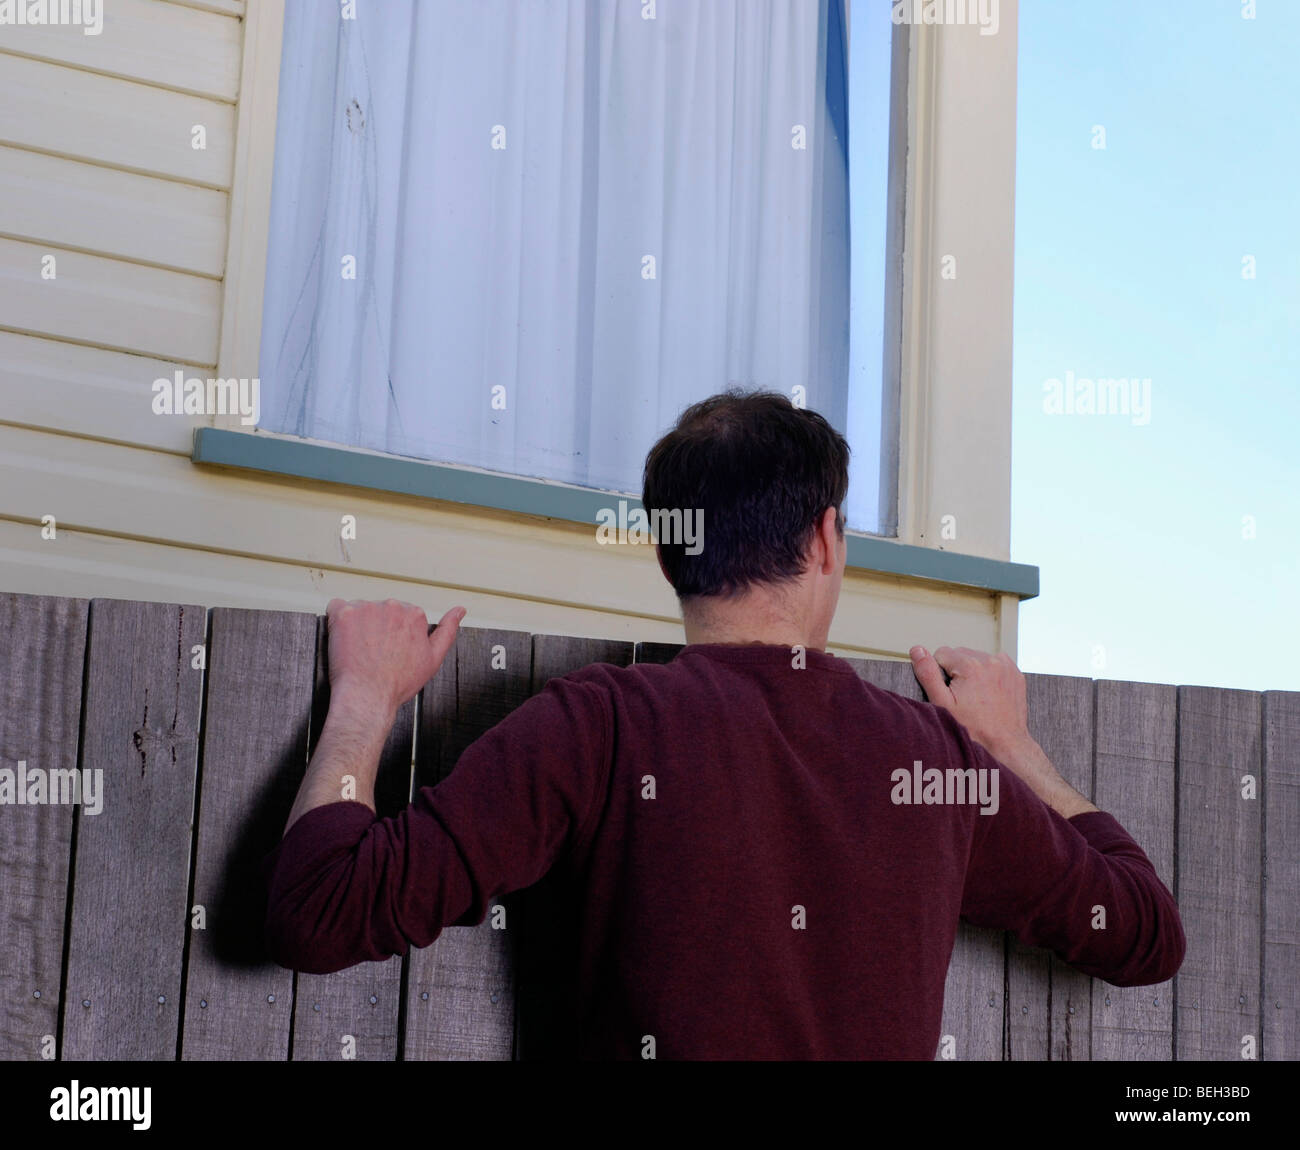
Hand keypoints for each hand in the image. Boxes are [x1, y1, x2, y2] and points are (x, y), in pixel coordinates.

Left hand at [325, 598, 464, 718]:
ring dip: (357, 624)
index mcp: (414, 614)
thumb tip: (459, 610)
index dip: (393, 633)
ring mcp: (367, 609)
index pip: (400, 614)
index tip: (389, 648)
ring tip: (359, 649)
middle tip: (373, 651)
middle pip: (380, 610)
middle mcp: (392, 606)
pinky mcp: (344, 615)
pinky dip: (337, 620)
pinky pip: (336, 607)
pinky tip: (343, 638)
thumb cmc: (397, 683)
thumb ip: (448, 630)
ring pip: (359, 609)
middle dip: (376, 626)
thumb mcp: (433, 658)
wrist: (368, 696)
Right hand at [908, 645, 1029, 756]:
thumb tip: (917, 650)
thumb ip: (927, 673)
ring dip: (972, 671)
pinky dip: (988, 673)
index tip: (950, 692)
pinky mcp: (1014, 673)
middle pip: (959, 654)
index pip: (941, 653)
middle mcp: (989, 660)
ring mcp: (1005, 666)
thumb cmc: (974, 728)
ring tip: (976, 696)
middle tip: (962, 696)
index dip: (940, 674)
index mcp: (970, 665)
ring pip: (976, 658)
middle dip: (956, 671)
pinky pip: (994, 663)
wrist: (1004, 743)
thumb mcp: (942, 703)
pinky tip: (988, 691)